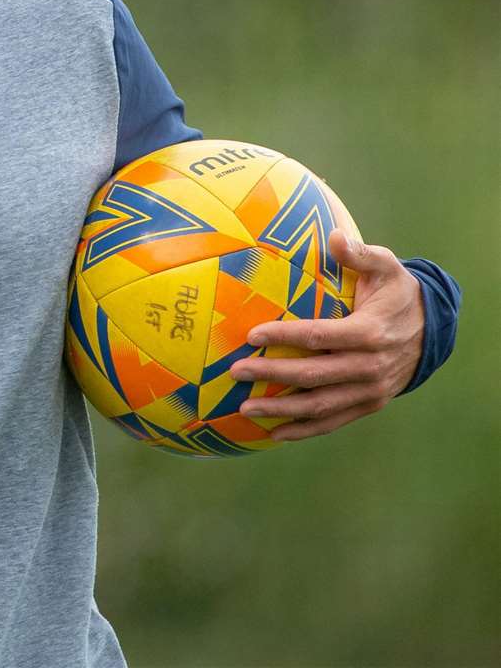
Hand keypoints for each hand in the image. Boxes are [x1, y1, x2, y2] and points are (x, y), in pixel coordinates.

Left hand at [229, 229, 424, 440]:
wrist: (433, 329)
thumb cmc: (397, 292)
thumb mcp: (386, 266)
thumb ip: (359, 253)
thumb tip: (335, 236)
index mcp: (370, 332)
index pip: (319, 336)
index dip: (284, 336)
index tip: (251, 335)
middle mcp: (370, 366)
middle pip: (313, 374)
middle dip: (271, 374)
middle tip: (236, 371)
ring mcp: (370, 390)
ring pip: (320, 404)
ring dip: (281, 410)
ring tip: (245, 408)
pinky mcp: (370, 404)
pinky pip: (333, 420)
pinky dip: (304, 429)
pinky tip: (274, 433)